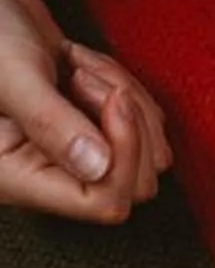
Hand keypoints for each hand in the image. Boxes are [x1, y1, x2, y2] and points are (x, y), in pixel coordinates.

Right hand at [0, 0, 170, 223]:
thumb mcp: (10, 73)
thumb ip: (49, 121)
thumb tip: (98, 168)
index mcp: (18, 176)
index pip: (101, 201)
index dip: (124, 154)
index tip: (114, 100)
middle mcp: (49, 175)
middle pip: (137, 183)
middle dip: (125, 121)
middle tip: (81, 78)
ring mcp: (75, 156)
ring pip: (149, 154)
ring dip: (128, 99)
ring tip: (78, 67)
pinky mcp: (93, 132)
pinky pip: (145, 126)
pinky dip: (128, 88)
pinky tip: (85, 66)